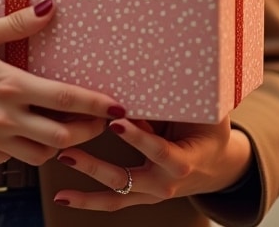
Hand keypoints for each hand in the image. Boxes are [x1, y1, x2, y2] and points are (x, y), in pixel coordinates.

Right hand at [0, 0, 121, 164]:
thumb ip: (16, 24)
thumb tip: (51, 8)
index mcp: (8, 85)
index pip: (65, 99)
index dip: (97, 105)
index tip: (119, 106)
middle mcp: (4, 118)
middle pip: (62, 137)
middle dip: (86, 130)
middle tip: (98, 121)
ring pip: (40, 155)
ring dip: (58, 145)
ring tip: (66, 129)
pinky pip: (12, 159)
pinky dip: (26, 149)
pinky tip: (26, 133)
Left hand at [51, 116, 253, 210]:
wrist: (216, 165)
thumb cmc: (207, 130)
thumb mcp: (201, 114)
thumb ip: (177, 102)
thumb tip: (148, 75)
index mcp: (183, 162)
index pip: (158, 151)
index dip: (138, 138)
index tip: (115, 122)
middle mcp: (165, 184)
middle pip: (126, 179)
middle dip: (95, 166)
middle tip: (68, 151)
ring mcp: (151, 194)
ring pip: (115, 195)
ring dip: (85, 185)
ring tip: (62, 162)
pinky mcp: (140, 196)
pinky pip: (113, 202)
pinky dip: (87, 201)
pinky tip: (63, 196)